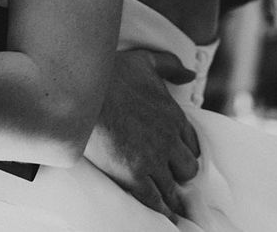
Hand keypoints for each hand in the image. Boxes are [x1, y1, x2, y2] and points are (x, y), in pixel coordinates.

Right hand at [84, 50, 199, 220]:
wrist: (85, 91)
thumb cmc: (112, 73)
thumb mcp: (146, 61)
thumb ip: (170, 66)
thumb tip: (190, 74)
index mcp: (173, 114)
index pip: (191, 143)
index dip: (184, 152)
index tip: (177, 158)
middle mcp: (169, 138)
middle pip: (188, 168)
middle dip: (179, 174)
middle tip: (169, 180)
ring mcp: (153, 159)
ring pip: (174, 188)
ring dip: (171, 197)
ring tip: (170, 208)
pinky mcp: (133, 175)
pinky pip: (154, 201)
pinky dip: (161, 212)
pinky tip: (163, 218)